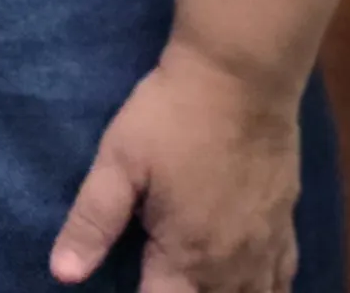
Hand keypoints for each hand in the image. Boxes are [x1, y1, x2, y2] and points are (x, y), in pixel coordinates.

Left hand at [53, 44, 300, 292]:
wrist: (241, 78)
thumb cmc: (171, 117)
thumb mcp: (119, 162)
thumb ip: (92, 222)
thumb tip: (63, 274)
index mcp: (187, 256)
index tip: (133, 282)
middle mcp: (232, 266)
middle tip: (160, 277)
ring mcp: (266, 248)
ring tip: (194, 283)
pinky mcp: (286, 226)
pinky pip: (283, 281)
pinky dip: (265, 290)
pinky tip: (250, 284)